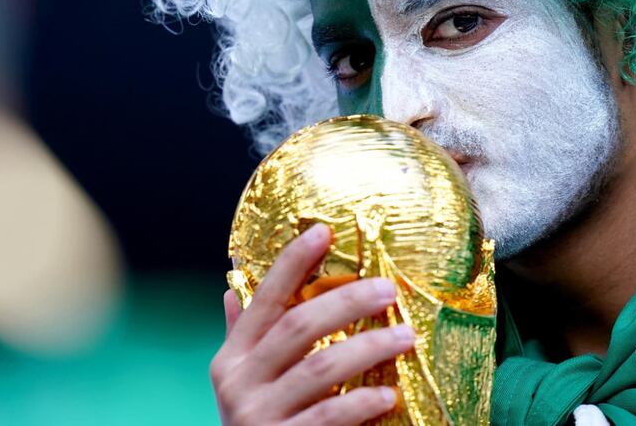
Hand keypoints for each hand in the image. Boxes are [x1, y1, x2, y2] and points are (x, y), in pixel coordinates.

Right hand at [210, 224, 414, 424]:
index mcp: (232, 358)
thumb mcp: (241, 383)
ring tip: (405, 338)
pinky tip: (387, 394)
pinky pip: (329, 417)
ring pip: (320, 368)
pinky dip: (361, 404)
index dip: (292, 262)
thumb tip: (230, 290)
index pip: (264, 298)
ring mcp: (258, 415)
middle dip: (347, 301)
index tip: (324, 230)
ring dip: (368, 347)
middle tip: (389, 289)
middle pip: (299, 326)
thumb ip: (241, 339)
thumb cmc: (258, 424)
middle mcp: (239, 382)